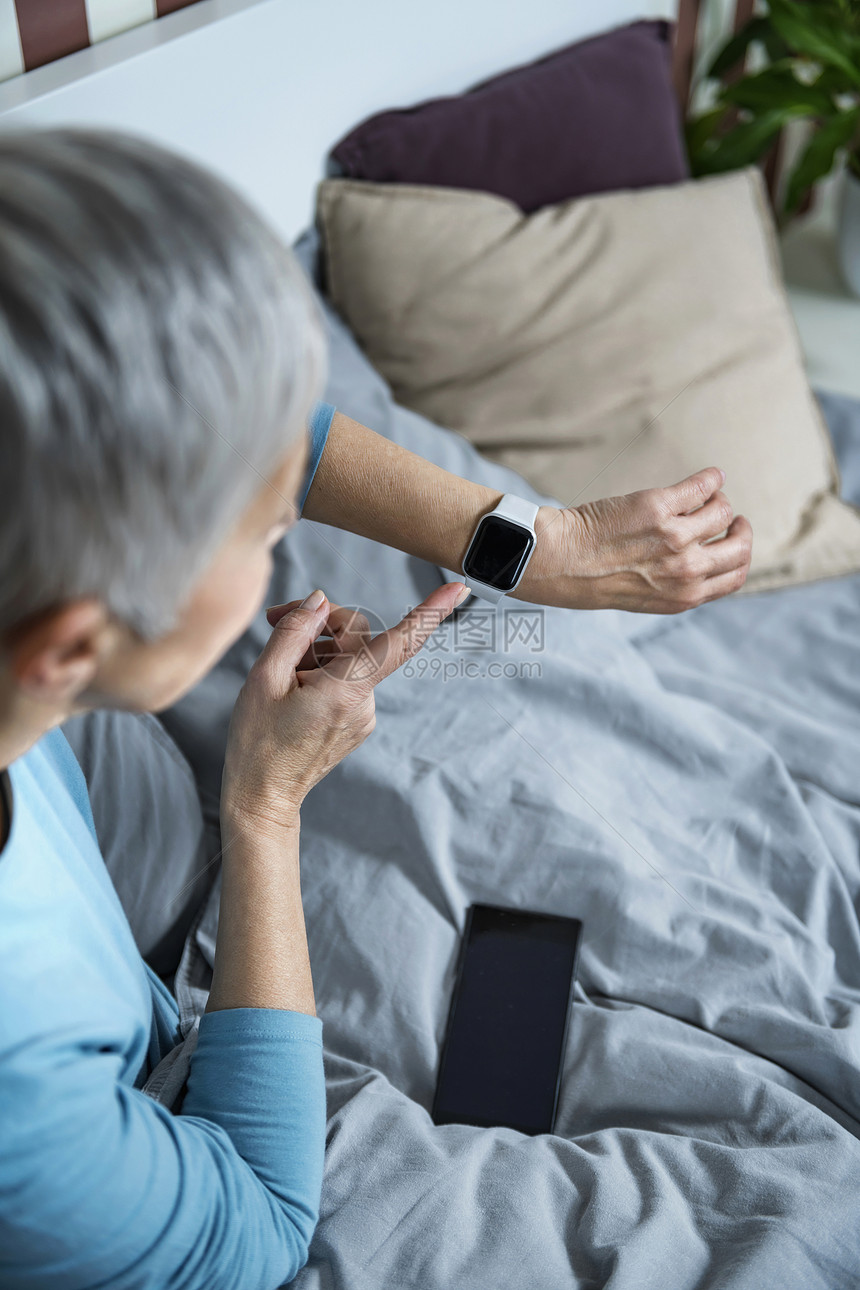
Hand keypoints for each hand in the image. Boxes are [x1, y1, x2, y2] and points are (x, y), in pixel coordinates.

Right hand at [221, 581, 468, 831]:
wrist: (263, 795)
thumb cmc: (258, 742)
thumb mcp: (262, 679)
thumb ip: (293, 633)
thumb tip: (319, 601)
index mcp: (345, 690)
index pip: (399, 643)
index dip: (429, 612)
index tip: (458, 589)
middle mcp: (364, 702)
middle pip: (357, 636)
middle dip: (320, 621)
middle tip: (274, 619)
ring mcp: (364, 715)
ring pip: (348, 657)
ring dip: (316, 649)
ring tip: (278, 669)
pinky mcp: (358, 721)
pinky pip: (346, 680)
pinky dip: (321, 671)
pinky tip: (293, 686)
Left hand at [518, 467, 752, 613]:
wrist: (559, 560)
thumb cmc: (595, 577)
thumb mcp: (646, 596)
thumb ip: (678, 585)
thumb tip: (703, 562)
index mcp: (684, 596)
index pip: (736, 576)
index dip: (740, 555)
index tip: (732, 539)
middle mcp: (685, 570)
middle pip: (739, 546)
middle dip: (740, 528)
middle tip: (729, 514)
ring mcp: (674, 538)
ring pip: (721, 510)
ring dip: (717, 499)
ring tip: (701, 495)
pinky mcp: (659, 507)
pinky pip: (701, 486)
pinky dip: (710, 478)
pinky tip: (708, 476)